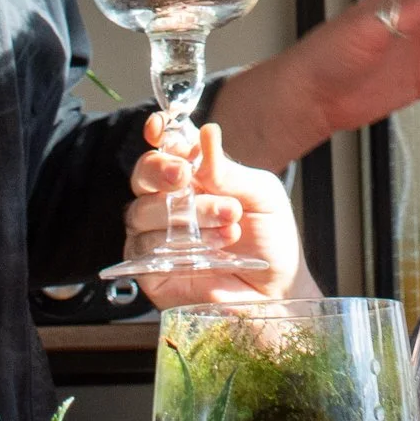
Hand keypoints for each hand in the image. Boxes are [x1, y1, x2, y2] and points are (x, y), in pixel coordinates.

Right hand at [125, 117, 318, 306]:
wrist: (276, 292)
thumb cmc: (271, 241)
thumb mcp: (262, 196)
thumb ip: (230, 169)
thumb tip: (207, 132)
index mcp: (196, 176)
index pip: (167, 147)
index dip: (159, 134)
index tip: (160, 128)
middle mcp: (171, 201)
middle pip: (143, 174)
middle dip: (160, 170)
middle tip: (185, 175)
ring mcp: (156, 235)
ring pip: (143, 211)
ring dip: (188, 214)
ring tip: (229, 221)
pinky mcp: (150, 269)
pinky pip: (143, 249)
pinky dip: (177, 246)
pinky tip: (212, 250)